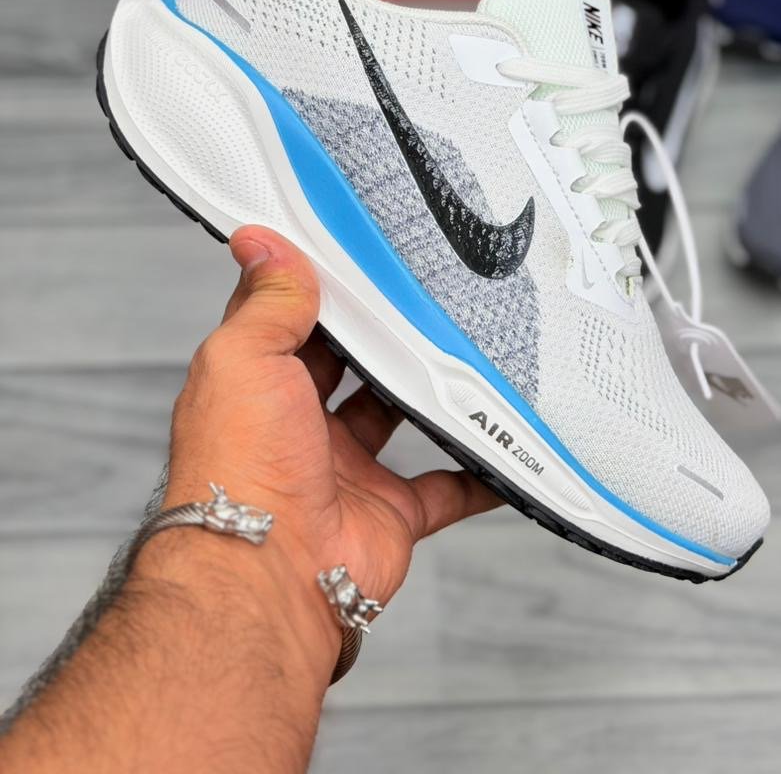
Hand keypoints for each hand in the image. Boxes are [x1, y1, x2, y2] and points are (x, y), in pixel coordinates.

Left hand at [159, 225, 500, 615]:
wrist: (268, 575)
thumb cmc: (241, 468)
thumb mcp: (243, 358)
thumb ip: (265, 302)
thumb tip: (260, 242)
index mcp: (259, 388)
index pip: (292, 325)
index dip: (321, 291)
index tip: (359, 255)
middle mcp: (299, 430)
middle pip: (351, 369)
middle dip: (382, 337)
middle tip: (424, 294)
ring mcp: (347, 472)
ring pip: (398, 419)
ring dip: (428, 391)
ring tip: (465, 348)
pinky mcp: (391, 514)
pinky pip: (446, 488)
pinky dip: (476, 472)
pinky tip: (501, 444)